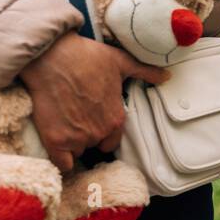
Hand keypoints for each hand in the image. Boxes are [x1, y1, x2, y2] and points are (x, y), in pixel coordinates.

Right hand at [18, 31, 170, 171]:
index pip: (112, 141)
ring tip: (61, 123)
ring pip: (76, 152)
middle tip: (74, 117)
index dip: (102, 133)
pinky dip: (59, 159)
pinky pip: (62, 163)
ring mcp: (77, 138)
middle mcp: (99, 132)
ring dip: (70, 144)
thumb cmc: (86, 56)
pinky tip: (56, 147)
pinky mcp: (56, 140)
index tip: (91, 122)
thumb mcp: (122, 61)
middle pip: (93, 145)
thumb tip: (167, 76)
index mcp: (116, 119)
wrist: (51, 56)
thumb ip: (145, 72)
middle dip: (85, 135)